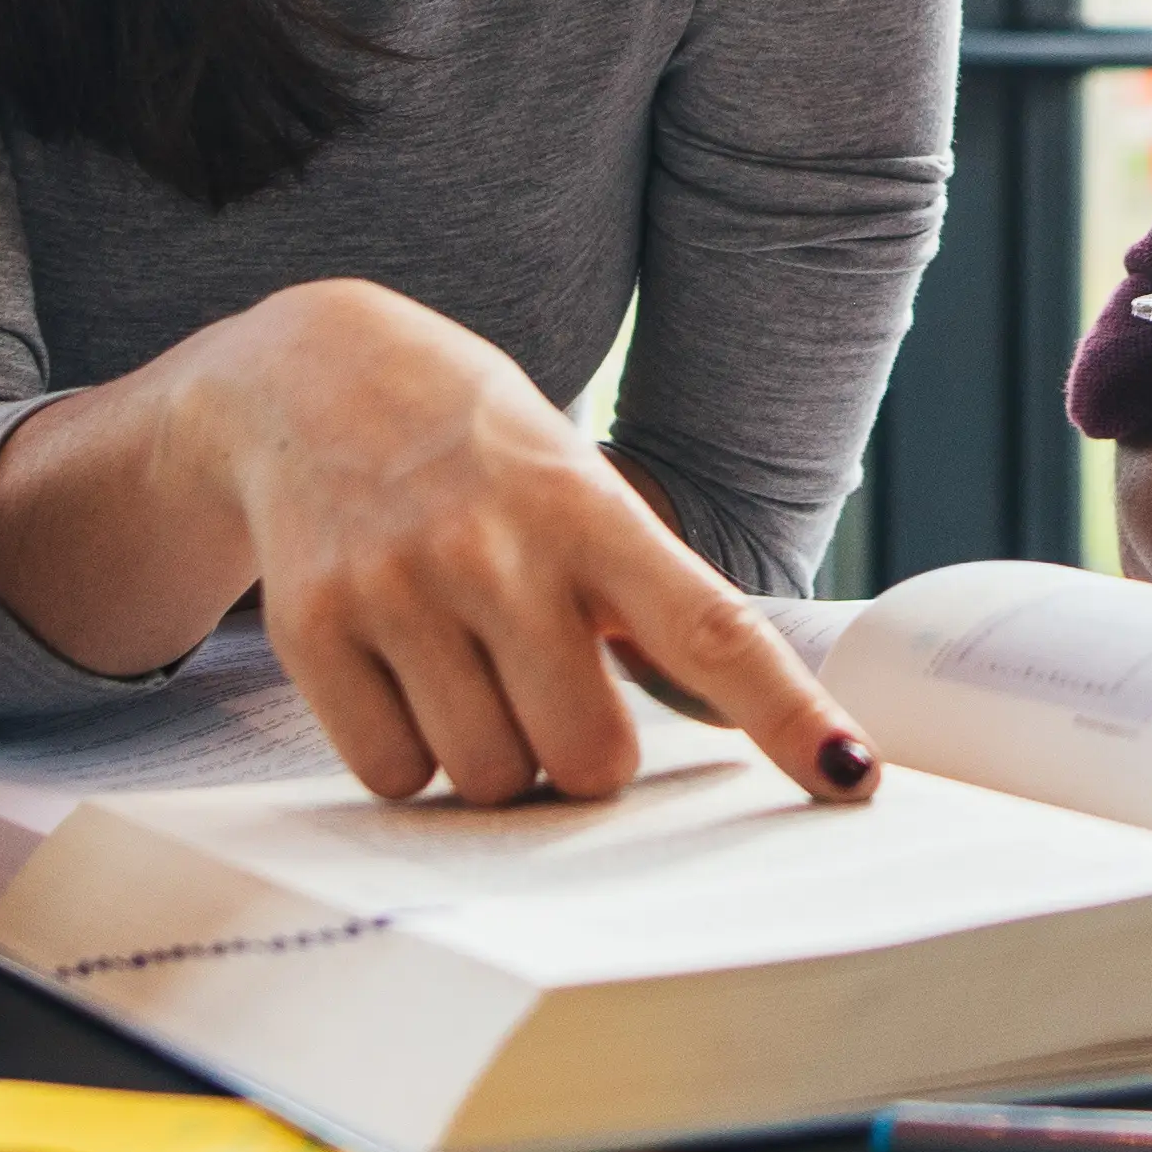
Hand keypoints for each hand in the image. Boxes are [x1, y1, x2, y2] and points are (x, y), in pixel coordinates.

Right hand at [184, 278, 876, 810]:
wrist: (303, 374)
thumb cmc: (473, 451)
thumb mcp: (573, 482)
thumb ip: (640, 591)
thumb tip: (732, 718)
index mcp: (586, 507)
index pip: (708, 627)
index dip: (785, 713)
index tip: (848, 776)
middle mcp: (493, 547)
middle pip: (588, 756)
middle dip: (586, 757)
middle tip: (556, 698)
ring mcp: (396, 588)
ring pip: (489, 777)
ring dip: (495, 760)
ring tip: (470, 674)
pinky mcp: (311, 629)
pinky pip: (393, 774)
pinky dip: (409, 757)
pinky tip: (402, 680)